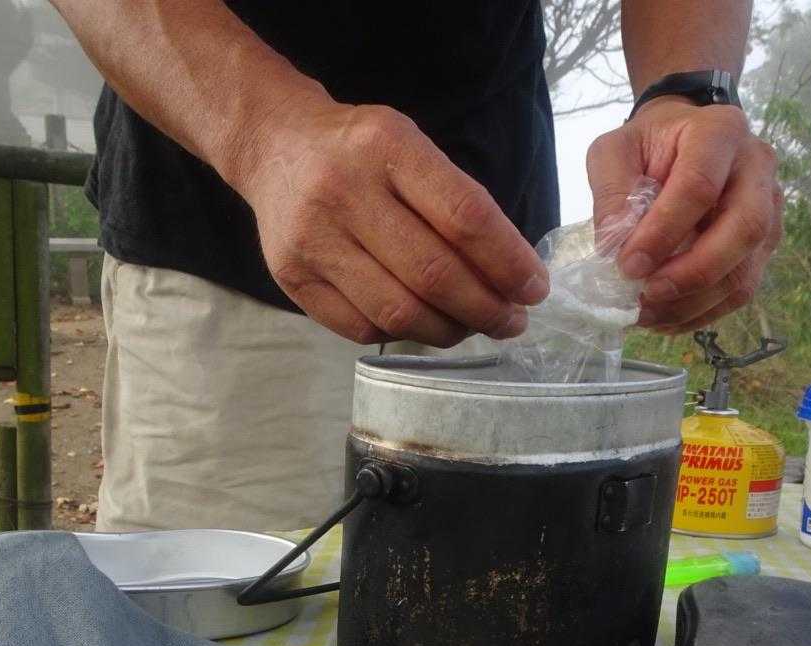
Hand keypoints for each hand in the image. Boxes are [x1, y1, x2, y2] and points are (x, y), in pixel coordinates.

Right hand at [228, 100, 549, 346]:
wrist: (275, 147)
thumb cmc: (361, 151)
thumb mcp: (412, 147)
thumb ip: (456, 201)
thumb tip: (512, 275)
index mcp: (386, 147)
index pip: (464, 216)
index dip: (508, 263)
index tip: (535, 290)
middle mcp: (343, 191)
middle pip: (433, 274)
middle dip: (486, 308)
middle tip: (512, 322)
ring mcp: (312, 239)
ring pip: (398, 312)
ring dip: (449, 330)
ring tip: (472, 327)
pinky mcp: (291, 278)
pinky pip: (362, 328)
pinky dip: (404, 335)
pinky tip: (423, 324)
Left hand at [586, 97, 781, 333]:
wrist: (679, 143)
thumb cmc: (648, 145)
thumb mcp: (614, 152)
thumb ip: (611, 192)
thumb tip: (615, 250)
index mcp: (719, 133)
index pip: (699, 185)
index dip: (663, 231)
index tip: (628, 265)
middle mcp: (756, 169)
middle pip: (744, 229)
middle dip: (693, 272)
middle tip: (647, 295)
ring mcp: (769, 210)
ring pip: (746, 269)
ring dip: (694, 302)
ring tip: (648, 315)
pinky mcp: (763, 246)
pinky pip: (740, 289)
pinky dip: (700, 312)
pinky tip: (664, 317)